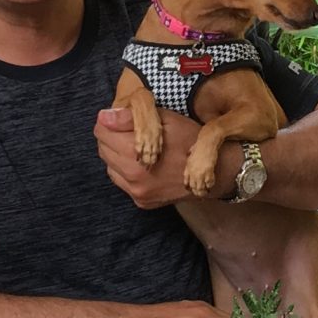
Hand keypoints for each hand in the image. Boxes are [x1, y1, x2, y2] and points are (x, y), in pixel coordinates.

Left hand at [96, 107, 225, 209]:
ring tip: (135, 147)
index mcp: (135, 152)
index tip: (118, 117)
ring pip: (110, 167)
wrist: (216, 172)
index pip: (101, 132)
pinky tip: (142, 163)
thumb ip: (132, 118)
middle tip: (127, 130)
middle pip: (103, 150)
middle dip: (111, 137)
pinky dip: (126, 171)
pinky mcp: (142, 202)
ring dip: (117, 155)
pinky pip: (122, 182)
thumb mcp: (166, 120)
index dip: (108, 120)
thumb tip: (104, 116)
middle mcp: (132, 176)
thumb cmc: (192, 140)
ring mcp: (137, 192)